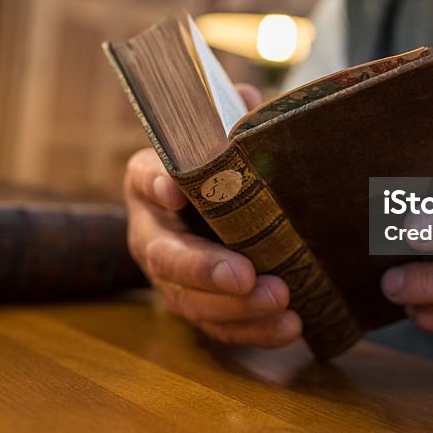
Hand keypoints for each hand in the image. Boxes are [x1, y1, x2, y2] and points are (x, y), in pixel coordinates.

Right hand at [123, 83, 301, 347]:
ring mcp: (170, 276)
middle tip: (244, 274)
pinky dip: (254, 331)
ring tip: (280, 300)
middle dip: (204, 269)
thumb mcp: (220, 136)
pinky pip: (219, 327)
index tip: (175, 190)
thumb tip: (250, 101)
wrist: (215, 211)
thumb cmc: (219, 166)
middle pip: (165, 255)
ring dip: (235, 308)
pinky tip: (289, 327)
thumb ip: (230, 115)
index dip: (156, 183)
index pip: (143, 176)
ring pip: (190, 300)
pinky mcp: (198, 307)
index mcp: (150, 180)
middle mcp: (152, 231)